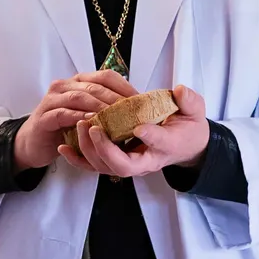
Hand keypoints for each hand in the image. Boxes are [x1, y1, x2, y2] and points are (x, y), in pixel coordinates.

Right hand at [12, 70, 137, 171]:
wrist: (35, 144)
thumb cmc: (64, 128)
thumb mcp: (88, 115)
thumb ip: (106, 108)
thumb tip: (138, 111)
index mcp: (78, 82)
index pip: (105, 76)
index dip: (125, 86)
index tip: (141, 101)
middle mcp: (64, 86)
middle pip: (94, 86)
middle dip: (116, 98)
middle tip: (133, 111)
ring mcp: (52, 100)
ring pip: (80, 97)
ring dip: (100, 107)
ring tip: (117, 118)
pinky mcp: (44, 117)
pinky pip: (64, 114)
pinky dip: (80, 118)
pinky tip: (92, 124)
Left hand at [61, 85, 209, 178]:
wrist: (183, 143)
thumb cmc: (186, 127)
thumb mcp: (195, 112)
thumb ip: (189, 102)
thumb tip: (180, 92)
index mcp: (168, 146)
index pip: (160, 144)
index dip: (151, 136)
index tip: (139, 127)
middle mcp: (146, 160)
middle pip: (123, 166)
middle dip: (106, 149)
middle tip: (95, 126)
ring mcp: (129, 163)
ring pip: (105, 167)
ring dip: (89, 149)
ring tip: (81, 126)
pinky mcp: (115, 161)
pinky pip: (93, 166)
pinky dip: (77, 159)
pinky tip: (63, 148)